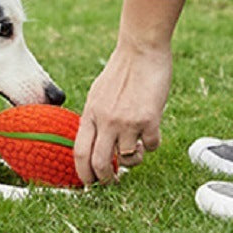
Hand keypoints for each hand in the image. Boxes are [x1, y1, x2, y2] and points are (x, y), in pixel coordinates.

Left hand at [76, 42, 170, 183]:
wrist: (141, 50)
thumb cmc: (121, 71)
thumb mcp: (98, 94)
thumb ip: (96, 117)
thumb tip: (95, 141)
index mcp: (90, 114)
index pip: (80, 152)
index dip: (83, 173)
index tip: (88, 182)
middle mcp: (106, 120)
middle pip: (100, 163)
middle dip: (106, 179)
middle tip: (113, 180)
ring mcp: (127, 121)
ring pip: (128, 159)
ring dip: (133, 161)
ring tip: (136, 149)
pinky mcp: (149, 120)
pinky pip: (151, 146)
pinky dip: (151, 145)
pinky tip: (152, 132)